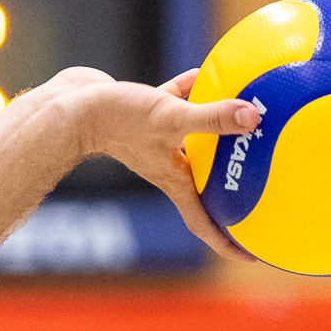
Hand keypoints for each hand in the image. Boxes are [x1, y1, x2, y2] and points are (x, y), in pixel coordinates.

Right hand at [33, 66, 258, 262]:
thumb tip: (252, 117)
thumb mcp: (171, 119)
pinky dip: (189, 92)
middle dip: (230, 189)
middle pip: (204, 185)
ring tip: (244, 124)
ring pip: (193, 142)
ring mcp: (155, 141)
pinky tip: (204, 74)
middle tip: (261, 189)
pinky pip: (174, 104)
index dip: (227, 242)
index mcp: (174, 181)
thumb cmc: (118, 121)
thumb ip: (212, 118)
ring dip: (216, 135)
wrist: (70, 106)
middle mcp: (167, 166)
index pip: (204, 223)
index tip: (252, 256)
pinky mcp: (144, 115)